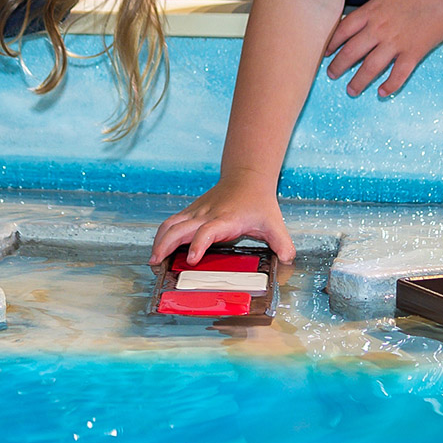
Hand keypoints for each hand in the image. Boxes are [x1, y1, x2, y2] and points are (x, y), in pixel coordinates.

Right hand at [149, 176, 295, 265]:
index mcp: (226, 219)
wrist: (246, 177)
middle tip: (157, 265)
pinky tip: (159, 248)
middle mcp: (207, 214)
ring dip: (159, 241)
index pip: (208, 231)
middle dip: (166, 246)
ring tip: (153, 259)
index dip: (199, 245)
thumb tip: (288, 258)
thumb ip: (282, 243)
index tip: (192, 260)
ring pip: (171, 224)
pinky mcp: (191, 212)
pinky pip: (172, 222)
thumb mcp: (274, 223)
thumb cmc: (259, 203)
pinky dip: (162, 235)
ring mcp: (197, 212)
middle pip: (180, 228)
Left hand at [325, 0, 442, 96]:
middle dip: (338, 66)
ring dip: (358, 81)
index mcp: (372, 11)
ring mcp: (396, 43)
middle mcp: (379, 29)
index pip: (343, 30)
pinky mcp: (413, 53)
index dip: (332, 43)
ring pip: (370, 67)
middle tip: (331, 75)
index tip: (325, 53)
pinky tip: (382, 93)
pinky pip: (398, 74)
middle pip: (351, 52)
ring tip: (351, 90)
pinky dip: (389, 86)